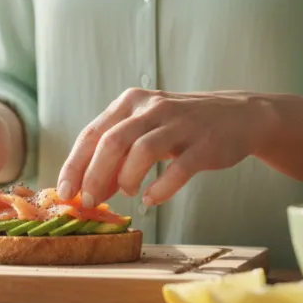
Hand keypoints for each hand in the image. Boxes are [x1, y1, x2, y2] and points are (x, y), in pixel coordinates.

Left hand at [56, 88, 278, 207]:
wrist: (238, 116)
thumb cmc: (180, 127)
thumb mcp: (145, 131)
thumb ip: (117, 156)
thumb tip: (88, 190)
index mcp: (130, 102)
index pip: (92, 133)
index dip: (74, 164)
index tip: (64, 191)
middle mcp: (152, 108)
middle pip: (113, 141)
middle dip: (94, 175)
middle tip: (88, 200)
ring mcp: (180, 124)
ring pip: (142, 151)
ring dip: (126, 178)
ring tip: (126, 192)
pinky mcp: (205, 144)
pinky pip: (178, 168)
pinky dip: (161, 187)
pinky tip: (151, 199)